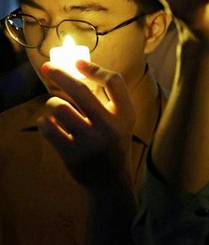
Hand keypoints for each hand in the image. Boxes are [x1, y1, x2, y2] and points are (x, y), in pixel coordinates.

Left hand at [37, 61, 134, 190]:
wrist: (110, 181)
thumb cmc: (112, 142)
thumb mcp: (121, 120)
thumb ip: (106, 97)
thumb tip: (78, 67)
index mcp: (126, 115)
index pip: (114, 81)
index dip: (94, 68)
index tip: (78, 63)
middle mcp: (110, 127)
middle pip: (80, 90)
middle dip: (59, 74)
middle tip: (47, 68)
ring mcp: (90, 141)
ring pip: (58, 107)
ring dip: (52, 105)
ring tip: (57, 111)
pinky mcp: (72, 154)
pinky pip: (47, 127)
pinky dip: (45, 122)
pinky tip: (52, 126)